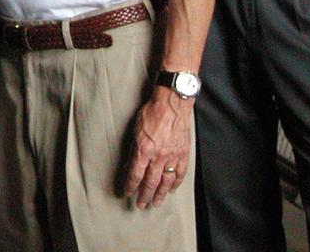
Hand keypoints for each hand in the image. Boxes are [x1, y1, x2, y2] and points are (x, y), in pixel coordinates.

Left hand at [123, 87, 192, 208]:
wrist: (172, 104)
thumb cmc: (152, 113)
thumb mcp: (136, 129)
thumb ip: (135, 148)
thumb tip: (131, 164)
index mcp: (144, 150)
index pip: (135, 174)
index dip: (130, 185)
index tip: (127, 193)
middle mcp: (158, 156)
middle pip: (150, 182)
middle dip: (144, 195)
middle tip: (141, 205)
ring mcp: (172, 157)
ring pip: (165, 182)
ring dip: (160, 194)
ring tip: (156, 203)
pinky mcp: (183, 154)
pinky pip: (179, 174)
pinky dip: (175, 184)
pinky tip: (171, 190)